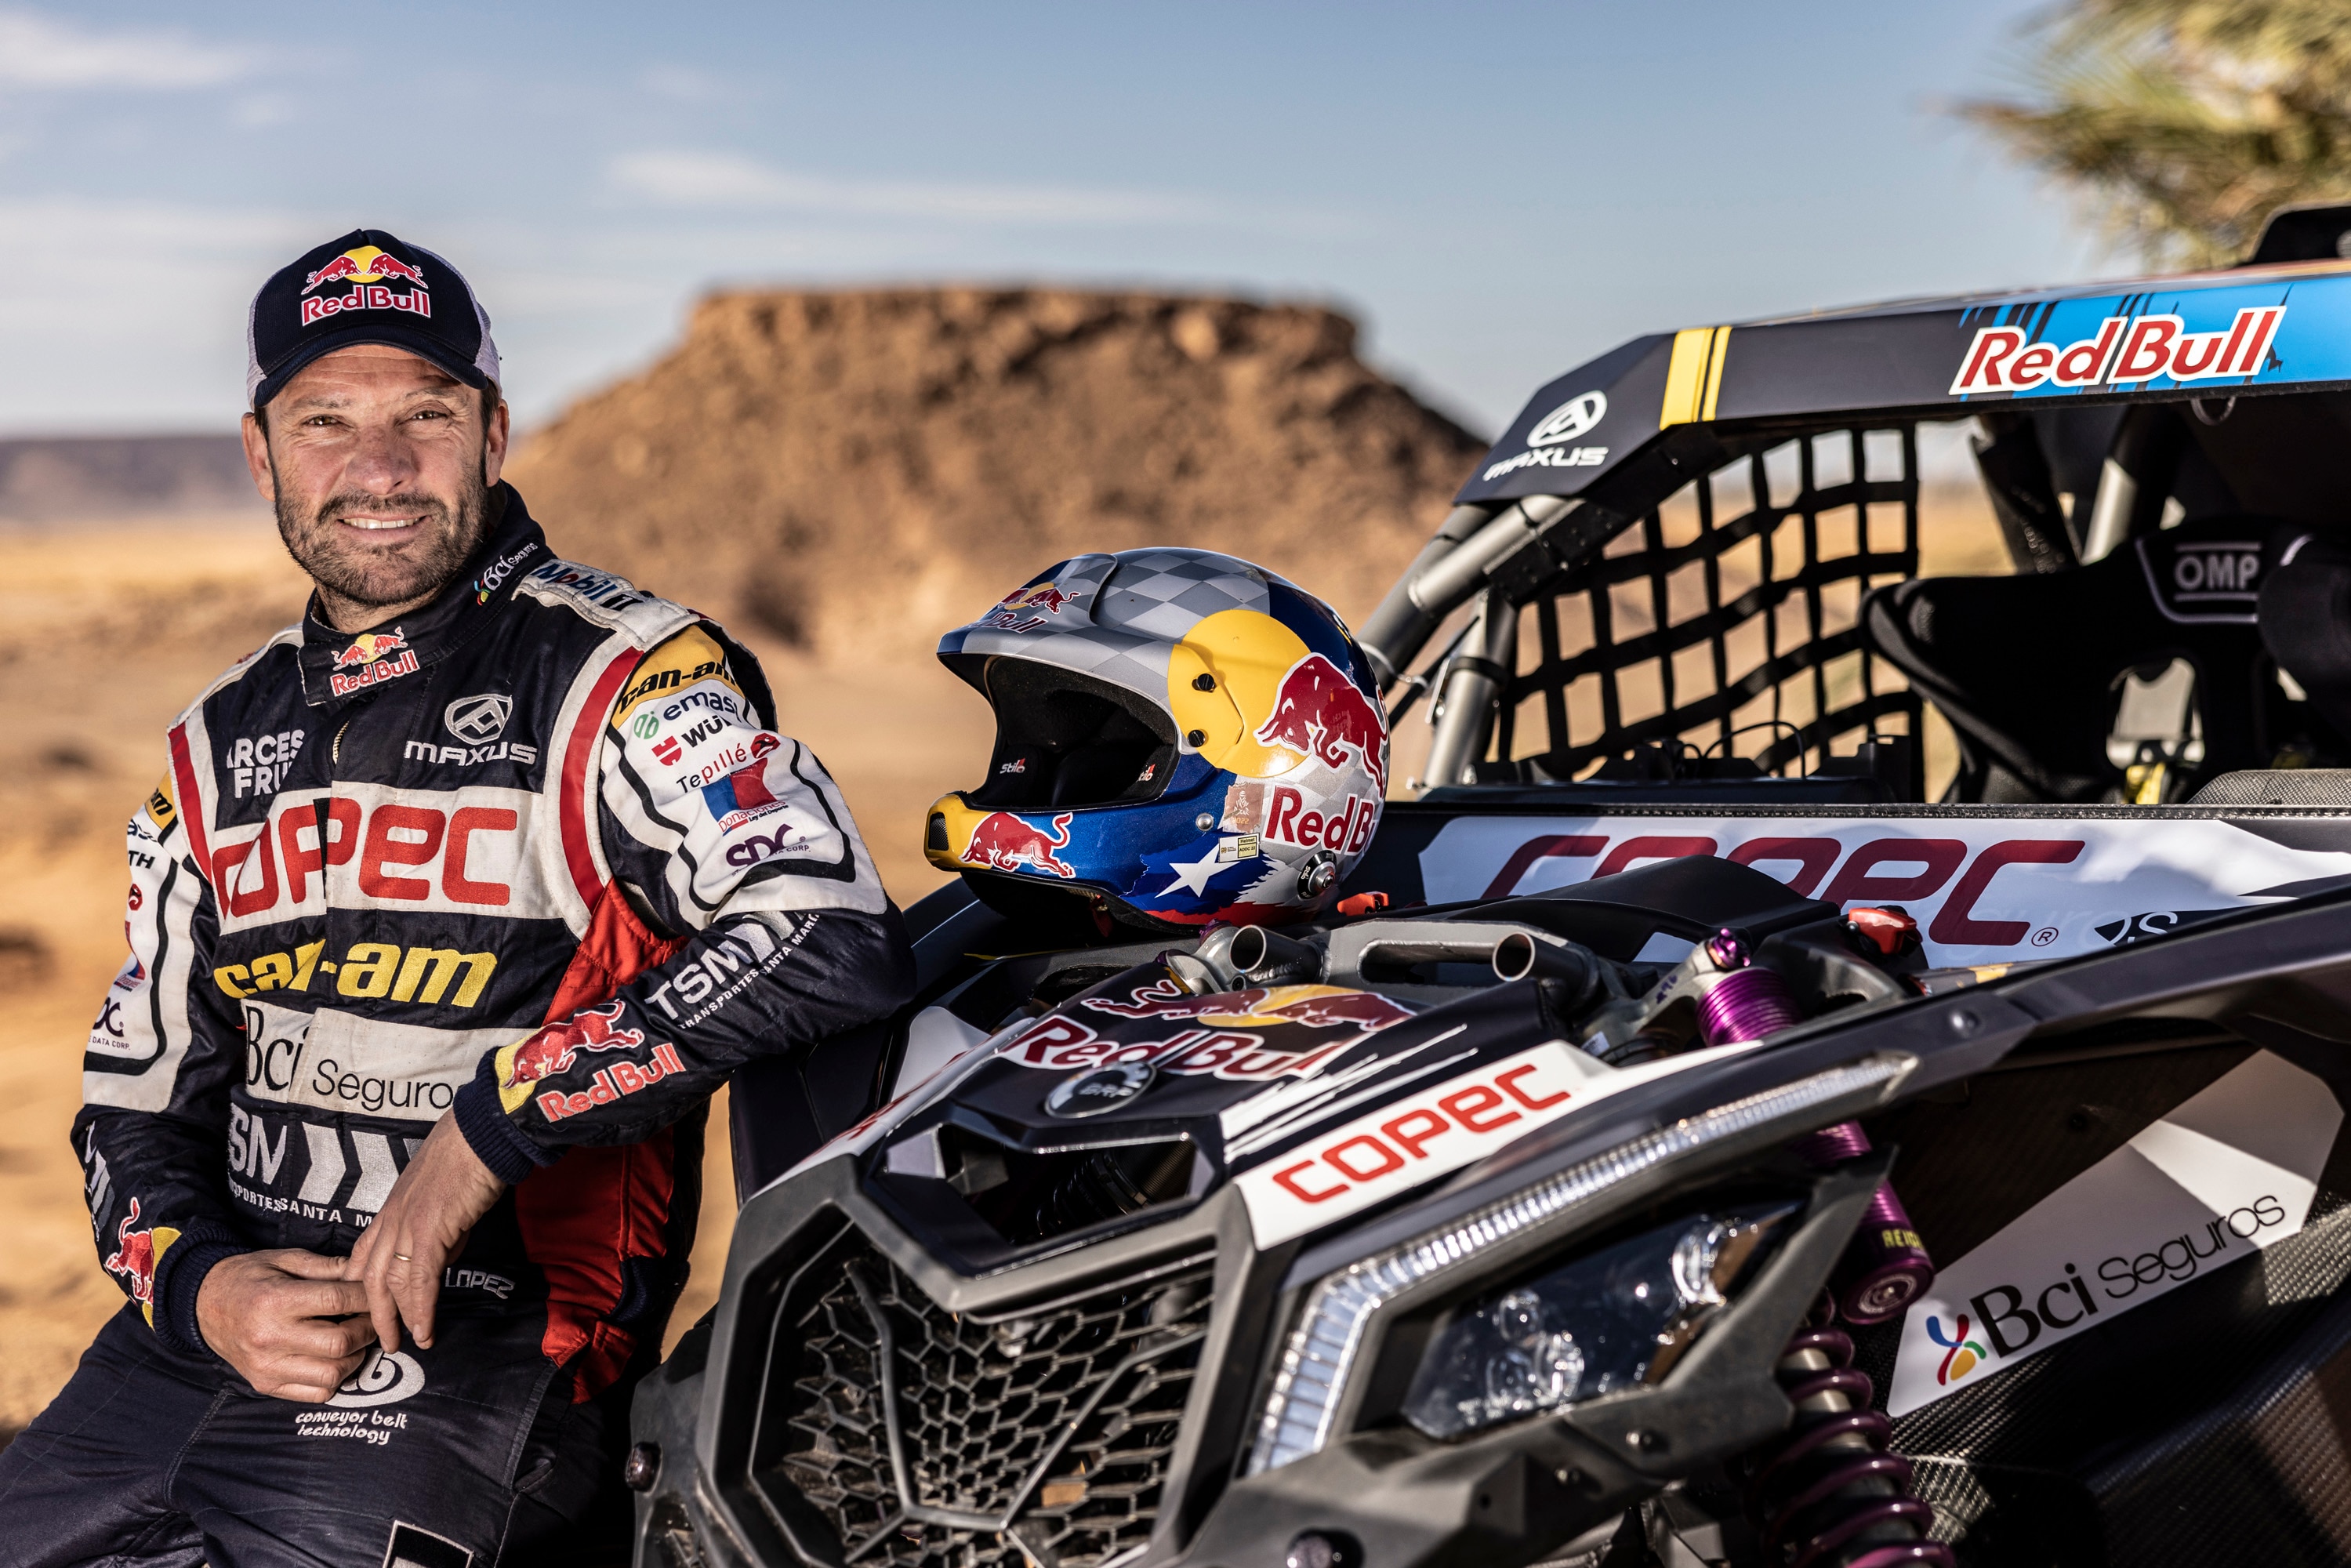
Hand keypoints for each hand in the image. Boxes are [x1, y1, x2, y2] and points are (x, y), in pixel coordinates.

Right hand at [197, 1249, 376, 1400]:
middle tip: (373, 1319)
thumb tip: (366, 1271)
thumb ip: (327, 1267)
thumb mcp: (284, 1259)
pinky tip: (334, 1359)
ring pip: (332, 1374)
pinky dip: (335, 1379)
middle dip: (368, 1330)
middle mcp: (269, 1338)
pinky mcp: (266, 1385)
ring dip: (355, 1357)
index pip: (337, 1301)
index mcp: (274, 1301)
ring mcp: (267, 1366)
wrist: (203, 1304)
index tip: (378, 1294)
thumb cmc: (247, 1278)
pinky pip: (316, 1393)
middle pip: (340, 1342)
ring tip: (355, 1339)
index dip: (367, 1298)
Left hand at [347, 1110, 506, 1352]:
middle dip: (374, 1314)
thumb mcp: (441, 1196)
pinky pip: (419, 1281)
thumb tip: (439, 1259)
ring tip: (406, 1343)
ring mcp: (407, 1226)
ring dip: (396, 1319)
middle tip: (382, 1340)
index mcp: (392, 1209)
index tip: (368, 1311)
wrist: (482, 1135)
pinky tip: (425, 1330)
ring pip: (390, 1284)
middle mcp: (391, 1219)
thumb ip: (436, 1229)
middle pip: (369, 1277)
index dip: (362, 1287)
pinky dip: (421, 1310)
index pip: (363, 1255)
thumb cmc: (469, 1156)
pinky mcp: (430, 1232)